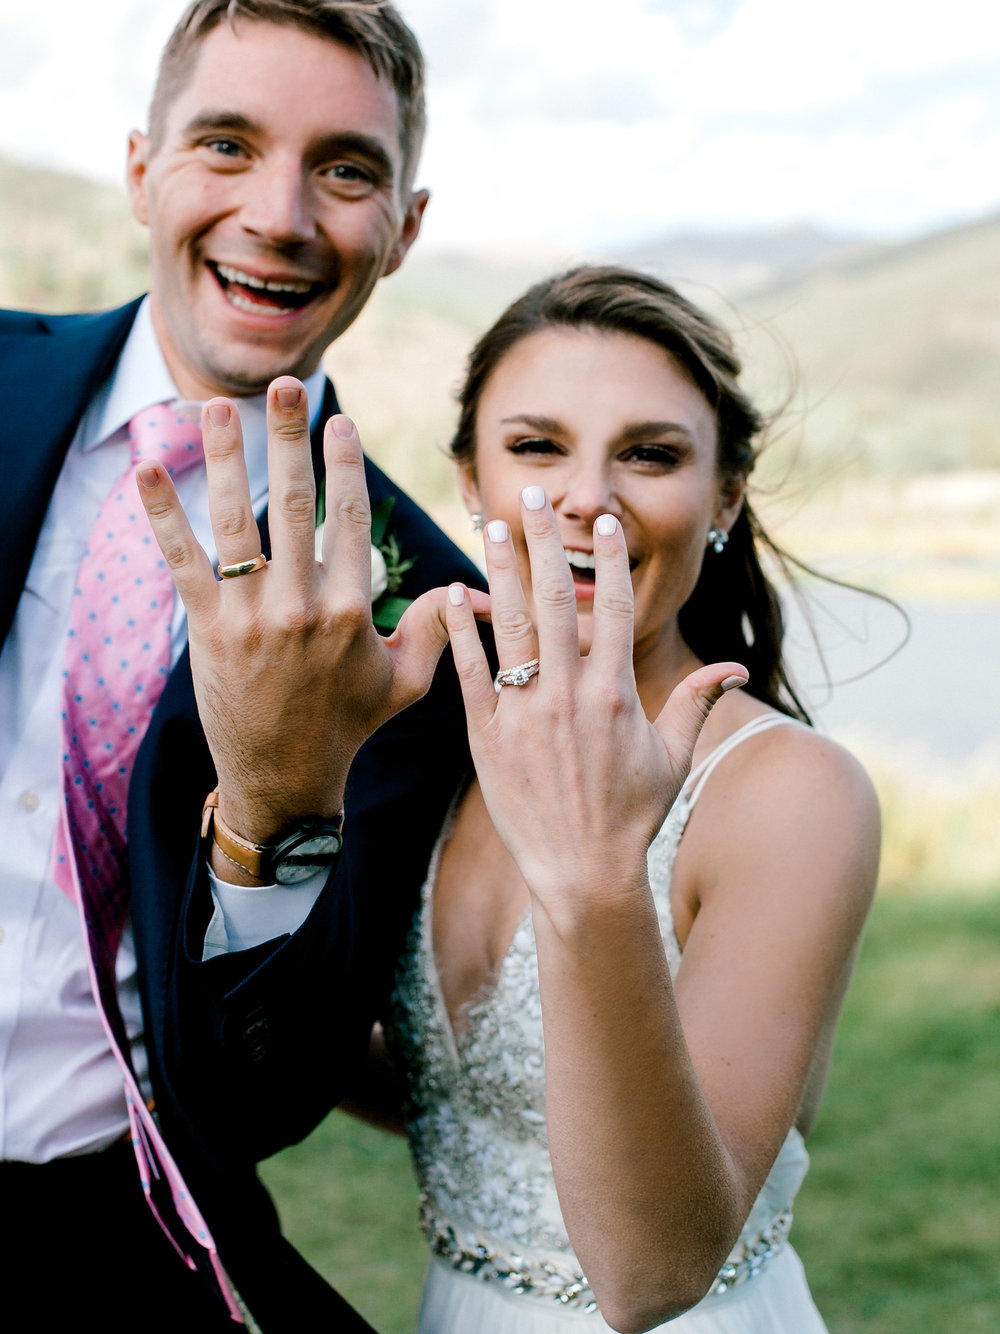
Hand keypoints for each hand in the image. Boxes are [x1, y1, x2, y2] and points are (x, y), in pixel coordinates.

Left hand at [137, 377, 482, 850]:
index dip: (344, 464)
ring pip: (236, 522)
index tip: (338, 420)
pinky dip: (162, 515)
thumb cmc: (348, 726)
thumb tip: (475, 590)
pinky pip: (183, 562)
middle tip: (283, 385)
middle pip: (294, 505)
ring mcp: (251, 617)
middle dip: (289, 437)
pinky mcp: (209, 630)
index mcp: (353, 612)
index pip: (350, 520)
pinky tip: (147, 469)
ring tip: (216, 406)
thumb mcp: (406, 683)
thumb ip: (437, 631)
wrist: (285, 778)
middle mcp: (302, 608)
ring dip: (224, 457)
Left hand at [443, 489, 746, 899]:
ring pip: (509, 627)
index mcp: (616, 693)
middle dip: (545, 543)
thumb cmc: (632, 815)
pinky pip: (471, 673)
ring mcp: (525, 713)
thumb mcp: (672, 757)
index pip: (613, 609)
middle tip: (535, 497)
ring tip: (493, 528)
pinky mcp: (487, 735)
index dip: (607, 561)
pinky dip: (460, 633)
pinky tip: (449, 595)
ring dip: (499, 572)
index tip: (601, 522)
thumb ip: (697, 702)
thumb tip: (738, 667)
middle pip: (554, 602)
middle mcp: (569, 694)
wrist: (582, 872)